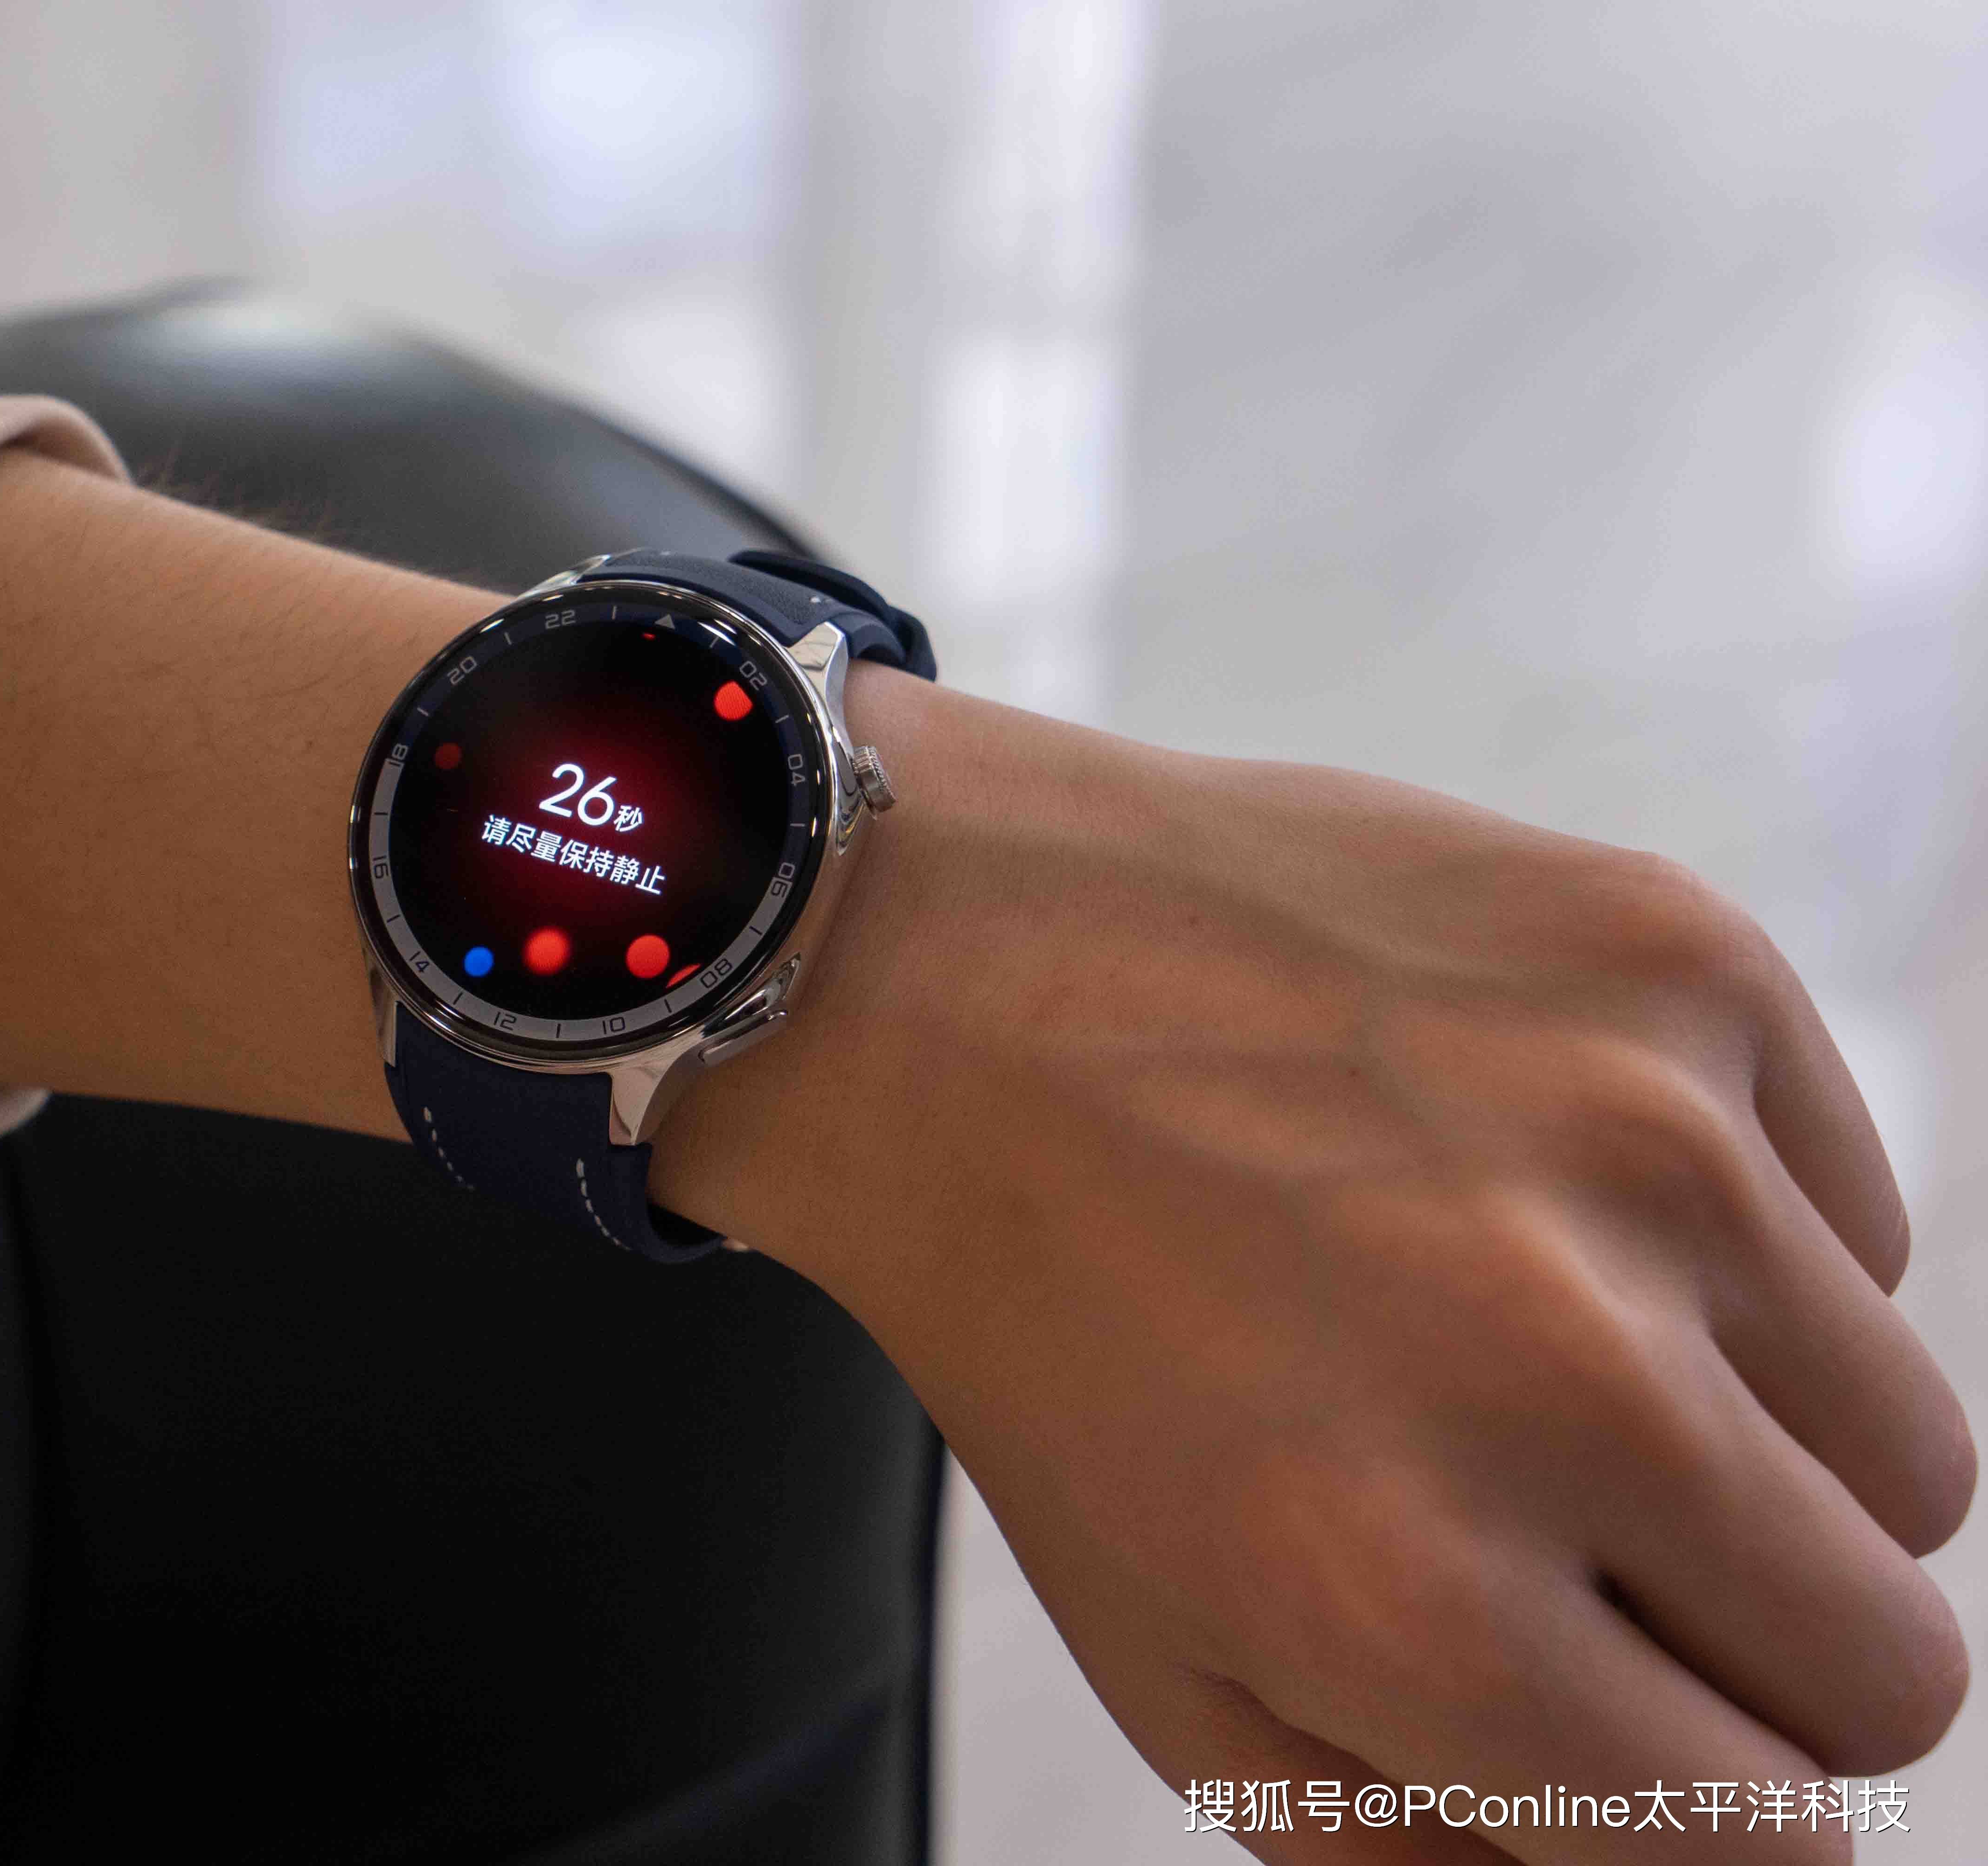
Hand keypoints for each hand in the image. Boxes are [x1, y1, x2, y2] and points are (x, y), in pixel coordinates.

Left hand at [657, 672, 1974, 1861]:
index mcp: (1418, 1602)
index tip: (1620, 1708)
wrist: (932, 984)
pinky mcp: (1679, 963)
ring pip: (1910, 1452)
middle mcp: (1564, 1378)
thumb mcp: (1173, 1667)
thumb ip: (1417, 1845)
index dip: (1700, 1795)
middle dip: (1753, 1646)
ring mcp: (1646, 1146)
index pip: (1774, 1837)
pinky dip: (1740, 1251)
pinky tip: (1533, 1186)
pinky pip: (1861, 1227)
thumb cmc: (1051, 1337)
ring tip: (1541, 1344)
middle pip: (1890, 1665)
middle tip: (1579, 1534)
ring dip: (1754, 1442)